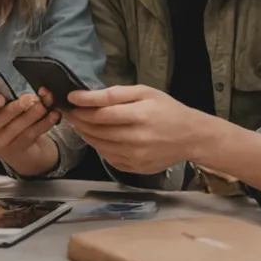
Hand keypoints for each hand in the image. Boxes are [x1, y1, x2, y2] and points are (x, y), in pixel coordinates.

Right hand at [0, 83, 59, 164]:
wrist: (8, 141)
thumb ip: (1, 92)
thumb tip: (19, 88)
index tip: (0, 98)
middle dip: (17, 108)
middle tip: (31, 99)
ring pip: (17, 127)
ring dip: (33, 114)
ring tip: (44, 103)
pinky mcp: (15, 149)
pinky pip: (31, 135)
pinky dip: (44, 123)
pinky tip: (53, 114)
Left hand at [65, 84, 204, 174]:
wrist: (191, 136)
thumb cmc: (167, 109)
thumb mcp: (145, 92)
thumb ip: (116, 94)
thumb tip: (84, 96)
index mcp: (141, 115)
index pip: (102, 113)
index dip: (82, 107)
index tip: (70, 99)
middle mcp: (137, 139)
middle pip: (98, 131)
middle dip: (79, 120)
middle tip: (70, 111)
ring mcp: (136, 157)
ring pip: (100, 145)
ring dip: (86, 134)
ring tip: (80, 123)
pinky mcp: (135, 168)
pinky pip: (108, 157)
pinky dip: (99, 146)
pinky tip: (97, 137)